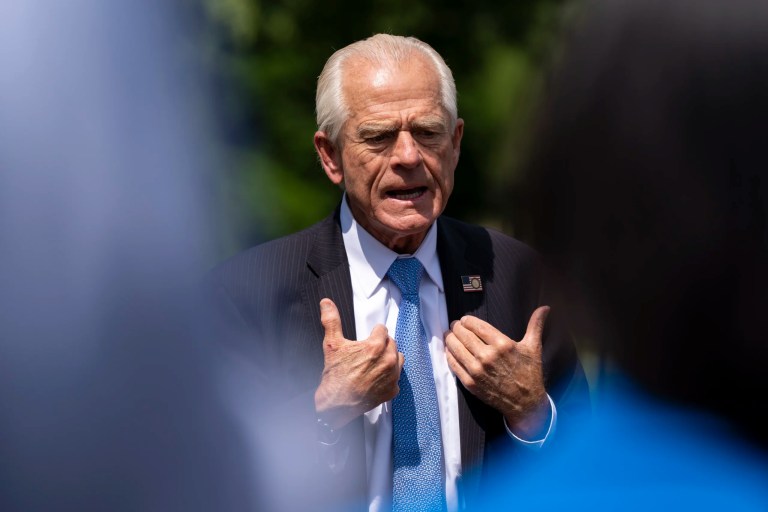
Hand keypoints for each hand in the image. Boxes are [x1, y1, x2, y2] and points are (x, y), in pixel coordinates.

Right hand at [314, 298, 403, 428]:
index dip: (373, 333)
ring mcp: (392, 377)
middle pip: (391, 343)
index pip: (383, 330)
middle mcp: (388, 360)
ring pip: (398, 359)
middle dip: (381, 345)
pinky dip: (388, 377)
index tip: (366, 340)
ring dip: (388, 359)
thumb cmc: (334, 376)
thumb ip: (331, 320)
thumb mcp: (331, 344)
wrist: (335, 404)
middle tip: (366, 353)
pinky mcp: (392, 390)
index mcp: (376, 346)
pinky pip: (396, 378)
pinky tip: (375, 378)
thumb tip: (326, 303)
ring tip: (372, 364)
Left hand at [444, 306, 550, 438]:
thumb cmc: (529, 373)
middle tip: (455, 326)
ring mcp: (477, 370)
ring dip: (449, 339)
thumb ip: (535, 325)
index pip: (476, 325)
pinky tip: (450, 350)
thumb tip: (545, 307)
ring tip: (449, 335)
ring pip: (455, 347)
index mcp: (503, 344)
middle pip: (463, 334)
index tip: (464, 320)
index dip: (467, 320)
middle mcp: (488, 356)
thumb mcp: (533, 347)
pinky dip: (449, 355)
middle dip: (456, 328)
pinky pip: (453, 364)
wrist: (526, 403)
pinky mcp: (470, 383)